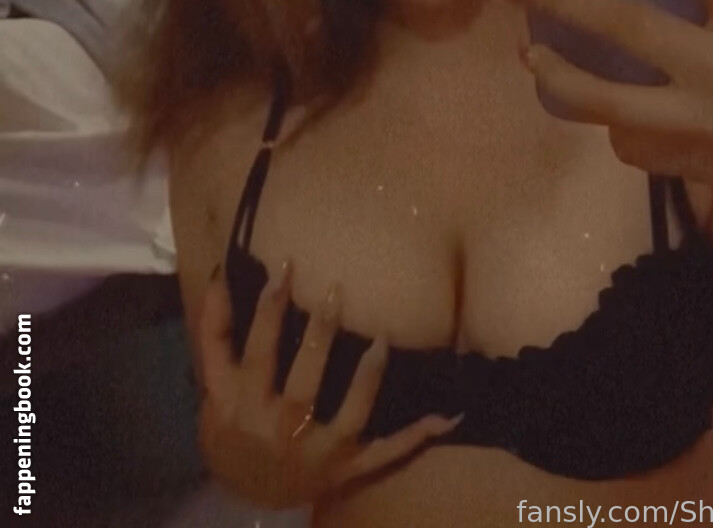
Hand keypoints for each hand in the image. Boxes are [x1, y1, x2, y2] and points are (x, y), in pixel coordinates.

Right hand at [197, 264, 460, 508]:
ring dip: (366, 378)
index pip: (256, 350)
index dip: (268, 309)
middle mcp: (280, 429)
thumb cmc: (230, 426)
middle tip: (336, 289)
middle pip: (303, 379)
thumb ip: (214, 332)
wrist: (244, 499)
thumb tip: (221, 272)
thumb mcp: (213, 384)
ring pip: (348, 415)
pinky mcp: (347, 469)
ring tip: (382, 339)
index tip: (286, 266)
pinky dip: (416, 436)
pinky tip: (447, 415)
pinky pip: (386, 452)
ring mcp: (318, 452)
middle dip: (319, 334)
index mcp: (243, 404)